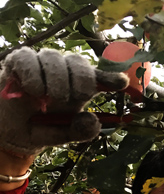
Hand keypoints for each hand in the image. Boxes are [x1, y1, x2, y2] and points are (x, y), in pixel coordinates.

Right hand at [0, 47, 128, 155]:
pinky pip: (28, 58)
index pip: (99, 78)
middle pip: (78, 62)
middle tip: (74, 96)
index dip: (111, 78)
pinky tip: (33, 91)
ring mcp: (41, 65)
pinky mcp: (19, 62)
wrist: (8, 131)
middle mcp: (63, 73)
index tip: (122, 83)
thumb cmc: (40, 129)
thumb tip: (94, 121)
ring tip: (49, 98)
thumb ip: (80, 131)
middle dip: (81, 78)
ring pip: (54, 57)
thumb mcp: (62, 135)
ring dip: (56, 78)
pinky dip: (32, 74)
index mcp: (80, 89)